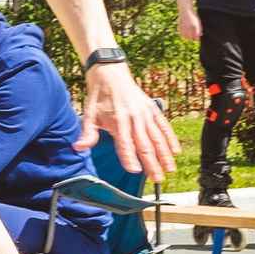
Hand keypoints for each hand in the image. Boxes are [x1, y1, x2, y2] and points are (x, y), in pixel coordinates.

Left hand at [77, 62, 179, 180]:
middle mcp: (134, 117)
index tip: (134, 171)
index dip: (129, 157)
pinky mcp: (152, 109)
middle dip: (152, 163)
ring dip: (165, 154)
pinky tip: (175, 151)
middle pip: (144, 144)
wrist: (110, 74)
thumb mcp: (89, 114)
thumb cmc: (99, 98)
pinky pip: (164, 126)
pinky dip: (170, 138)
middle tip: (157, 179)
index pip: (124, 143)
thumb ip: (88, 133)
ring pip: (157, 137)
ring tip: (170, 169)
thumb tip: (78, 148)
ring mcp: (145, 113)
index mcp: (118, 120)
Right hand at [176, 8, 200, 43]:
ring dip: (188, 38)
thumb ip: (200, 28)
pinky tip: (186, 34)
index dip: (198, 39)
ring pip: (186, 37)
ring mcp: (184, 28)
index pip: (196, 37)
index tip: (198, 38)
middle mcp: (189, 27)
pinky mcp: (180, 27)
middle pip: (191, 38)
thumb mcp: (198, 21)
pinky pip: (181, 35)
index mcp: (195, 26)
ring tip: (190, 36)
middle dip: (193, 39)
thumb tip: (200, 35)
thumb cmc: (193, 16)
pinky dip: (184, 36)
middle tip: (194, 38)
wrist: (185, 10)